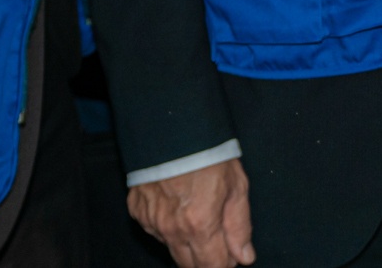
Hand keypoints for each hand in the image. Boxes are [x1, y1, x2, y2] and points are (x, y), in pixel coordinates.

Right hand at [126, 158, 254, 267]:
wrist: (172, 127)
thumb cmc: (209, 153)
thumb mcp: (236, 187)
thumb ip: (239, 226)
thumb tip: (244, 258)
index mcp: (200, 225)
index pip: (212, 267)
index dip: (225, 264)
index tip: (231, 254)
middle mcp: (172, 229)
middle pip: (189, 265)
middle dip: (205, 258)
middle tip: (217, 238)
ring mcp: (151, 221)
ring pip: (171, 248)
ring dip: (186, 242)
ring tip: (197, 212)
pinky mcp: (137, 212)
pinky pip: (155, 230)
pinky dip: (167, 225)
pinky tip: (177, 204)